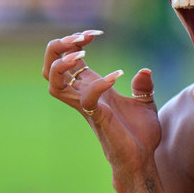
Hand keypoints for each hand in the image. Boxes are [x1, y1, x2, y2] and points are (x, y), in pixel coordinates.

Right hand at [43, 30, 160, 169]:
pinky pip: (86, 99)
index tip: (94, 34)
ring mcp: (86, 106)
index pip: (67, 58)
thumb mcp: (144, 101)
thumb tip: (144, 70)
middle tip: (81, 38)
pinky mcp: (97, 118)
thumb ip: (142, 85)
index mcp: (90, 86)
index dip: (74, 41)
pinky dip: (99, 84)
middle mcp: (82, 94)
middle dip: (59, 47)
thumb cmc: (139, 133)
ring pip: (53, 83)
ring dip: (62, 64)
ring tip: (82, 54)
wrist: (143, 158)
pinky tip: (117, 76)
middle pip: (49, 66)